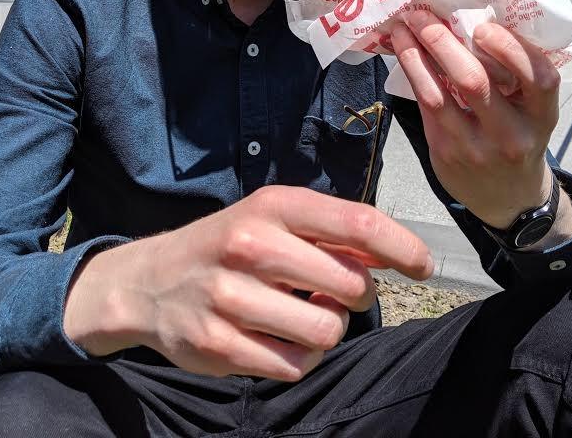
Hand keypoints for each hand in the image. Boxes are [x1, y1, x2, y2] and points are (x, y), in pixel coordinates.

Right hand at [63, 185, 432, 380]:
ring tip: (303, 313)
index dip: (400, 246)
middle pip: (351, 284)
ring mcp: (232, 297)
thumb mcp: (271, 217)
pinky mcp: (220, 346)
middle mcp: (251, 245)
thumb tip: (394, 253)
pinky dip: (298, 357)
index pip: (357, 221)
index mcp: (271, 205)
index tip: (422, 264)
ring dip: (327, 329)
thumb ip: (329, 230)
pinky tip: (277, 336)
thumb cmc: (227, 245)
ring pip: (327, 331)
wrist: (148, 282)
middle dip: (357, 294)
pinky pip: (295, 366)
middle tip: (334, 291)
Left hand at [390, 11, 559, 228]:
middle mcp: (512, 135)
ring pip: (437, 95)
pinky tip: (404, 55)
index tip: (483, 26)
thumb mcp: (532, 111)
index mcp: (542, 117)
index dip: (511, 48)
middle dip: (441, 41)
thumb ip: (514, 76)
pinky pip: (425, 108)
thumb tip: (469, 20)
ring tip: (401, 29)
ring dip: (413, 56)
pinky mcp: (446, 154)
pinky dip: (413, 76)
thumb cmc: (519, 135)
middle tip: (421, 14)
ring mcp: (476, 148)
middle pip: (474, 81)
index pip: (539, 78)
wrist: (509, 198)